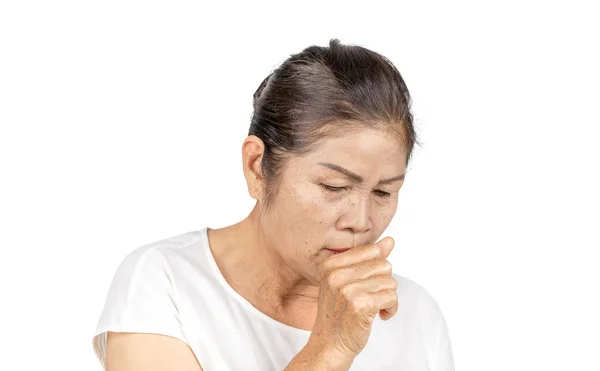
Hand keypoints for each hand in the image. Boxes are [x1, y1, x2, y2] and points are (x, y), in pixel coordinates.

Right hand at [309, 237, 397, 359]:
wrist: (330, 344)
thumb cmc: (339, 312)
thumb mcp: (348, 281)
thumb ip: (369, 259)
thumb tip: (390, 240)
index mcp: (330, 264)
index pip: (372, 251)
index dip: (376, 269)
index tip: (367, 283)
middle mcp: (336, 275)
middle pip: (383, 265)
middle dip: (384, 283)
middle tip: (372, 297)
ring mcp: (347, 290)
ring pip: (390, 281)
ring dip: (388, 297)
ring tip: (375, 307)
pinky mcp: (360, 306)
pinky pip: (392, 297)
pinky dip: (391, 308)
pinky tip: (381, 315)